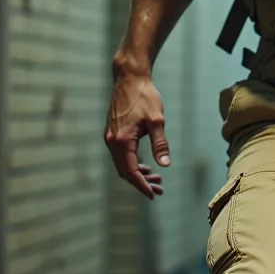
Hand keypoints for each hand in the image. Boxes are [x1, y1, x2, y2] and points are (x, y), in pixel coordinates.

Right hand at [104, 67, 169, 197]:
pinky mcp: (112, 133)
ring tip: (156, 179)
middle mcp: (112, 141)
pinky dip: (132, 164)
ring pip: (122, 164)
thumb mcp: (157, 120)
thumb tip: (165, 165)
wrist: (129, 78)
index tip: (153, 195)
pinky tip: (146, 166)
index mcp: (121, 140)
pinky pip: (121, 156)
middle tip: (159, 190)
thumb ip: (160, 143)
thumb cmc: (144, 96)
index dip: (142, 185)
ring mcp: (110, 137)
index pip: (130, 171)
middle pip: (124, 171)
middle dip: (141, 183)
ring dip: (138, 174)